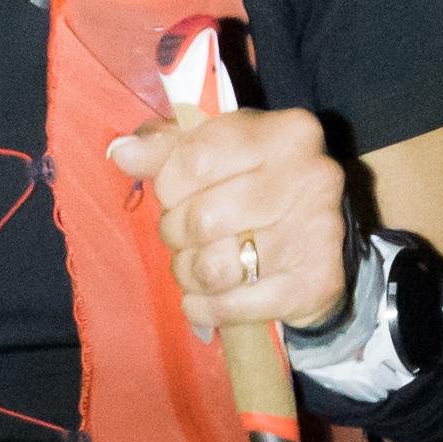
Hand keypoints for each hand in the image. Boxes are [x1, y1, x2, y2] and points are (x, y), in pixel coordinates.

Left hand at [105, 96, 355, 339]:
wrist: (319, 243)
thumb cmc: (254, 186)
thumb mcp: (215, 151)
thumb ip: (166, 147)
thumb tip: (123, 153)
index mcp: (286, 133)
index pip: (197, 158)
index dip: (168, 185)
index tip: (172, 193)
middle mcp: (312, 176)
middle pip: (203, 218)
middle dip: (175, 233)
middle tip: (181, 235)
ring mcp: (318, 232)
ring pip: (215, 268)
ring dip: (189, 273)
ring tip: (194, 266)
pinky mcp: (315, 283)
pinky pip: (233, 306)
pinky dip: (206, 308)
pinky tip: (204, 299)